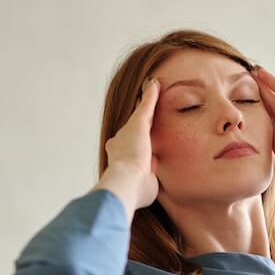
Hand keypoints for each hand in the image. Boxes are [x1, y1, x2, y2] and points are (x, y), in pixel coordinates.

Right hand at [101, 77, 160, 209]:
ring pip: (139, 114)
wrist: (126, 183)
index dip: (131, 152)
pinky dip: (150, 95)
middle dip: (137, 125)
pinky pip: (146, 106)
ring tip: (151, 90)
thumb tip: (151, 178)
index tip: (137, 154)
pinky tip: (155, 84)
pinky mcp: (138, 124)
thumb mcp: (145, 187)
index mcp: (120, 160)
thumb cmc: (135, 190)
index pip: (128, 153)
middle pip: (131, 131)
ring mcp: (128, 132)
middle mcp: (120, 143)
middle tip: (141, 116)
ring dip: (145, 102)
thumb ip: (149, 180)